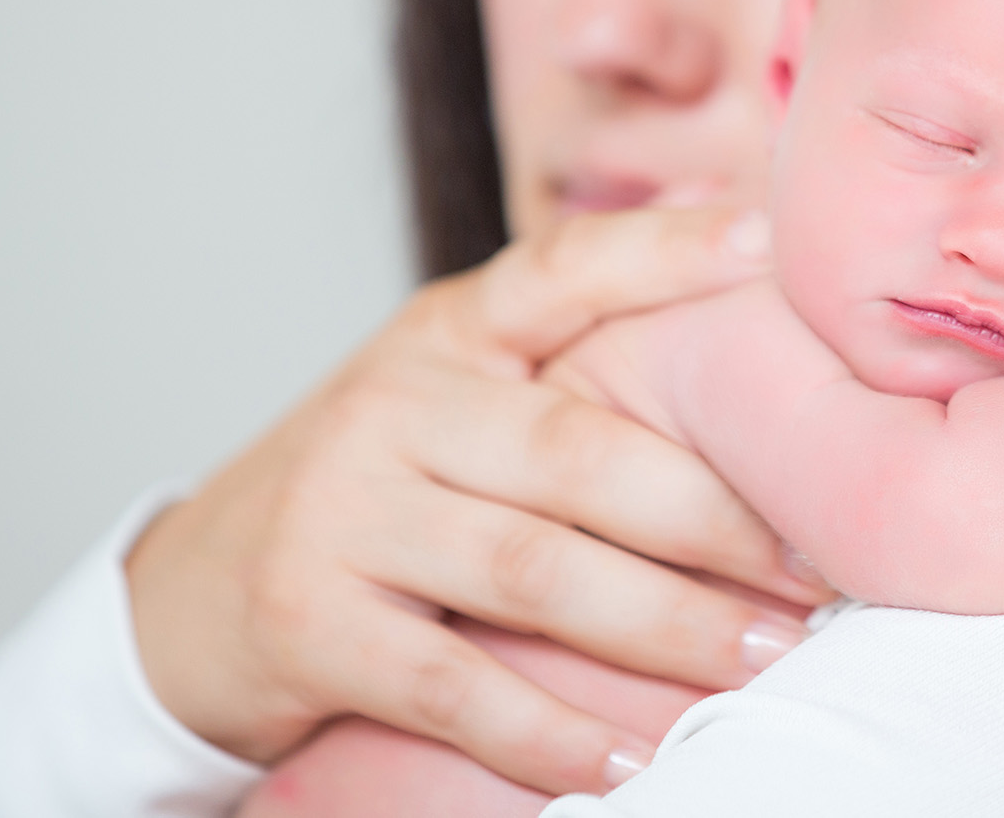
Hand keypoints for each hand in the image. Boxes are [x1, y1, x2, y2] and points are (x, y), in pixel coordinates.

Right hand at [125, 207, 832, 795]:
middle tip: (815, 568)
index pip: (563, 270)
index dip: (665, 251)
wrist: (189, 594)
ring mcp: (343, 511)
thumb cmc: (375, 486)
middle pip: (579, 452)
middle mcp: (394, 404)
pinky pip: (456, 686)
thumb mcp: (451, 399)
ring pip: (534, 571)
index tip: (770, 242)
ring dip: (665, 626)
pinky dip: (550, 732)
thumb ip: (565, 373)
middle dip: (714, 517)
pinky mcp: (309, 622)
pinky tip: (628, 761)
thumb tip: (742, 331)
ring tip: (764, 661)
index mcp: (447, 333)